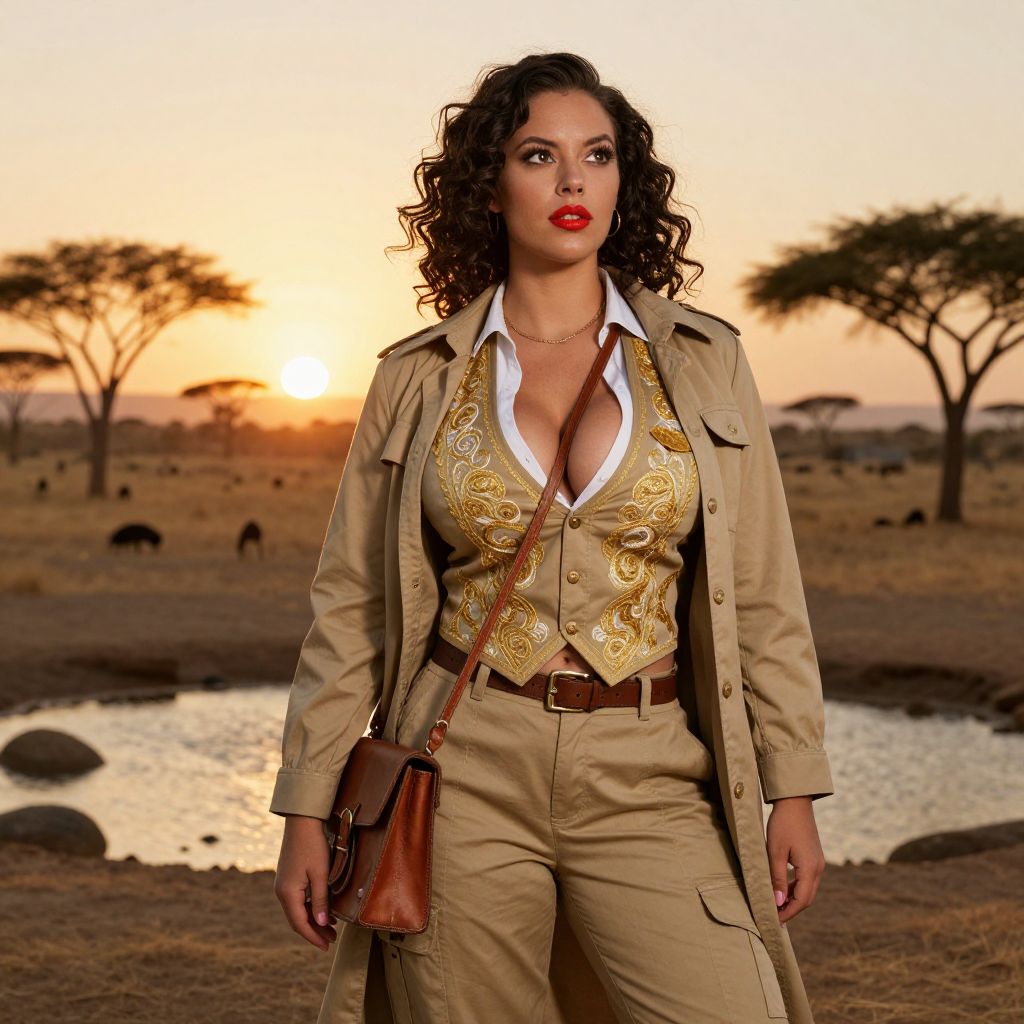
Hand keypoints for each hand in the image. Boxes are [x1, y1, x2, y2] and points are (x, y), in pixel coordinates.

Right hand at [274, 814, 338, 951]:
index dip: (313, 937)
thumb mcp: (321, 874)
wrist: (302, 821)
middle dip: (314, 931)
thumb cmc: (313, 846)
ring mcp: (283, 884)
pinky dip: (310, 908)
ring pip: (298, 910)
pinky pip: (298, 900)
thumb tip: (323, 924)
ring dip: (313, 920)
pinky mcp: (288, 877)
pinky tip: (323, 910)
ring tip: (331, 929)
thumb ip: (321, 900)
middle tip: (331, 941)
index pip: (300, 924)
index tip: (326, 947)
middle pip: (297, 919)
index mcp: (288, 893)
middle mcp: (282, 891)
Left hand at [765, 796, 825, 924]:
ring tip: (776, 904)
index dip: (788, 912)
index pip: (801, 901)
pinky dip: (796, 887)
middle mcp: (818, 868)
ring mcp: (818, 862)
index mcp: (810, 869)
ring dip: (793, 898)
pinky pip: (807, 879)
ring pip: (807, 889)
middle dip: (791, 909)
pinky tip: (782, 888)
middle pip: (807, 898)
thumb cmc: (782, 824)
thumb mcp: (775, 852)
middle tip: (774, 916)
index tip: (774, 921)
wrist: (795, 801)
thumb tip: (778, 902)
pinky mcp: (814, 856)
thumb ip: (777, 878)